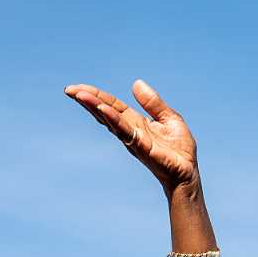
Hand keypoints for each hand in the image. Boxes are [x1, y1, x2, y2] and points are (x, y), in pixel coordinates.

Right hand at [64, 80, 197, 193]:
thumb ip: (153, 103)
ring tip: (80, 95)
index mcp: (135, 122)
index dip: (96, 96)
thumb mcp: (169, 118)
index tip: (76, 89)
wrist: (188, 173)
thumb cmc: (179, 150)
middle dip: (88, 100)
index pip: (112, 105)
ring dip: (95, 107)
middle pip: (105, 112)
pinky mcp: (142, 148)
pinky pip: (125, 131)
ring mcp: (134, 140)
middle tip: (69, 90)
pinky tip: (103, 109)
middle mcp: (130, 131)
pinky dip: (113, 120)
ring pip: (111, 120)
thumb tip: (136, 83)